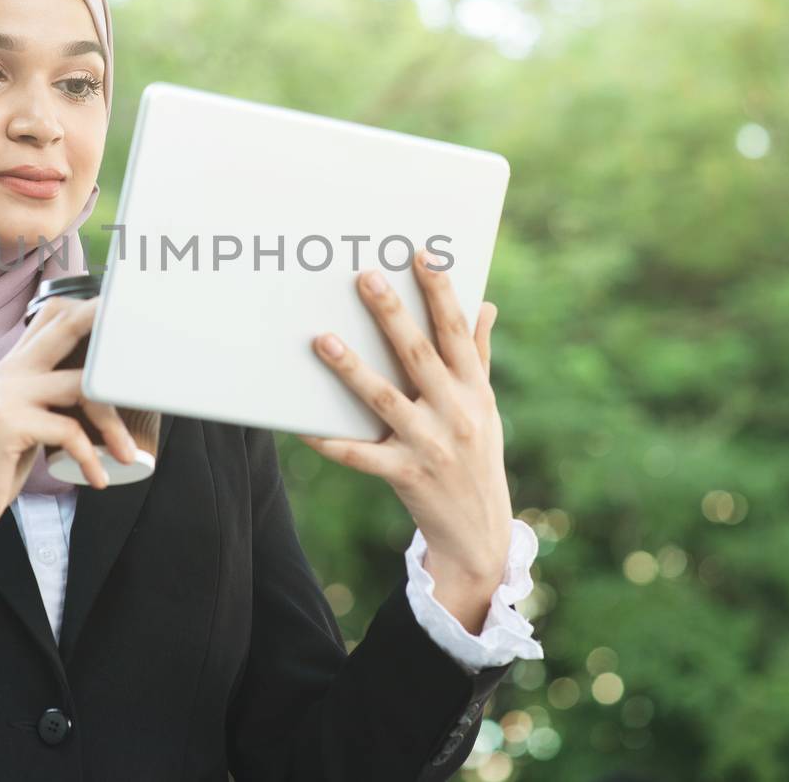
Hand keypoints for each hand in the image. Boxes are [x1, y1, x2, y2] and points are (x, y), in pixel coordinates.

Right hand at [0, 296, 141, 544]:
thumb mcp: (22, 418)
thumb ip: (48, 398)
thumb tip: (97, 395)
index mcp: (15, 365)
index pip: (50, 315)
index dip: (87, 306)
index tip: (121, 310)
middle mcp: (10, 370)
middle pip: (66, 327)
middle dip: (106, 322)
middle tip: (142, 328)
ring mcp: (8, 393)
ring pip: (81, 386)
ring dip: (113, 423)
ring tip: (127, 454)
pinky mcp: (8, 423)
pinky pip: (68, 430)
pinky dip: (90, 457)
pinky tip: (97, 477)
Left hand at [302, 250, 513, 603]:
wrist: (479, 533)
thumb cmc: (477, 456)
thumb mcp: (485, 407)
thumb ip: (478, 357)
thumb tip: (486, 306)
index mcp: (474, 390)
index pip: (457, 332)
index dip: (441, 292)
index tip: (423, 255)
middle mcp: (455, 413)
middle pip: (419, 355)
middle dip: (392, 314)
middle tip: (366, 277)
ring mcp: (429, 446)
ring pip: (384, 399)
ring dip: (352, 370)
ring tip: (323, 339)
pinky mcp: (405, 476)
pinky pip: (359, 455)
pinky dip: (330, 440)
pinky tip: (302, 424)